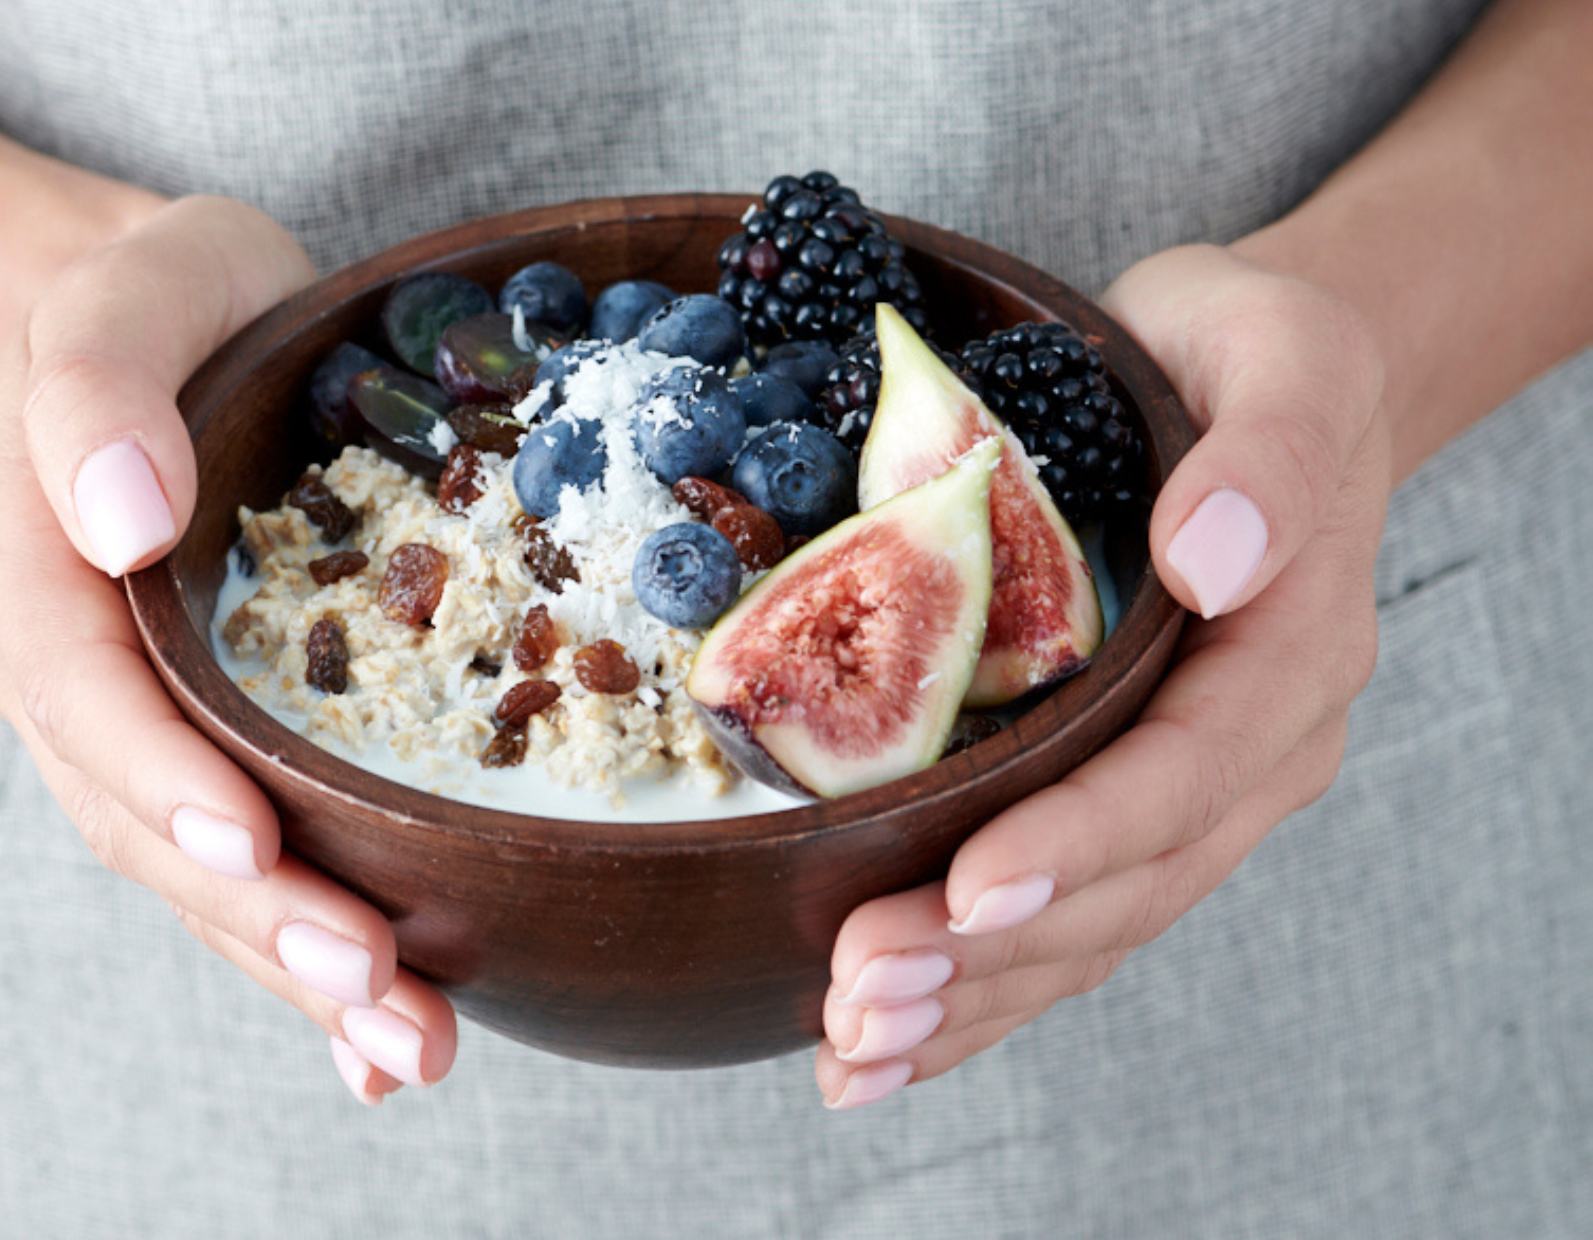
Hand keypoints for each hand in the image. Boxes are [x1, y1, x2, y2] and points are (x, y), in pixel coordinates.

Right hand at [0, 196, 455, 1104]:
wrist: (167, 330)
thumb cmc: (165, 306)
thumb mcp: (128, 292)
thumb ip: (98, 391)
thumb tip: (122, 510)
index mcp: (37, 570)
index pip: (89, 695)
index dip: (162, 777)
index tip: (250, 845)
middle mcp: (73, 674)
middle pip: (150, 821)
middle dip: (263, 918)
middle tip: (380, 994)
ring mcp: (133, 727)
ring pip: (199, 871)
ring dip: (298, 966)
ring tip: (408, 1046)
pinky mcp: (203, 748)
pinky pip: (238, 860)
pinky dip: (301, 950)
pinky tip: (372, 1036)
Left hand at [816, 243, 1391, 1108]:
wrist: (1258, 392)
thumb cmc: (1256, 362)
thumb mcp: (1287, 359)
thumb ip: (1272, 455)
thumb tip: (1211, 553)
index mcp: (1290, 659)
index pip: (1184, 774)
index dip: (1081, 840)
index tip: (972, 888)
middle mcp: (1249, 751)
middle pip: (1125, 886)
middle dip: (991, 954)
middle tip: (862, 997)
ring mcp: (1191, 794)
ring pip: (1088, 930)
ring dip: (972, 1002)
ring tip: (855, 1048)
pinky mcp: (1125, 804)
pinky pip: (1063, 919)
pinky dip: (978, 991)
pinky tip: (884, 1043)